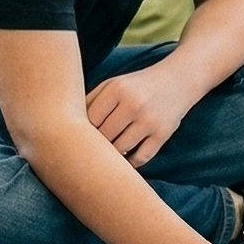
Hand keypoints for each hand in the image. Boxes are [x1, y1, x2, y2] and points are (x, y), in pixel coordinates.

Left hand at [85, 65, 202, 167]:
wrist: (179, 80)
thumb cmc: (137, 85)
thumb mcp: (114, 84)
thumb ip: (90, 101)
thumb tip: (65, 127)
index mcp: (116, 89)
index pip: (89, 120)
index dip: (79, 133)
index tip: (74, 141)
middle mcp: (133, 104)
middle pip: (103, 137)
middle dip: (95, 146)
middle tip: (86, 155)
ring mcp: (149, 120)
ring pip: (120, 150)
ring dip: (111, 156)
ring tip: (103, 159)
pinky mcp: (163, 133)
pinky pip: (141, 158)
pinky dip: (130, 164)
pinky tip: (124, 162)